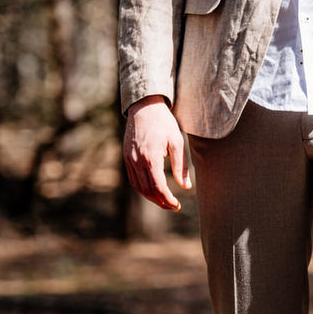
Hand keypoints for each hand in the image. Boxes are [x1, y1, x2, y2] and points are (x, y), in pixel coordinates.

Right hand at [123, 95, 190, 210]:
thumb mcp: (177, 142)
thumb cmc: (164, 123)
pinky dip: (142, 188)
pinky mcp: (126, 157)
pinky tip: (153, 190)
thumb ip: (181, 166)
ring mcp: (129, 159)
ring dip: (151, 197)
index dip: (168, 200)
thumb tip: (186, 187)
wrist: (144, 107)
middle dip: (160, 202)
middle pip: (147, 190)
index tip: (177, 205)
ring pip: (138, 186)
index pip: (158, 187)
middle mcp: (137, 161)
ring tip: (164, 201)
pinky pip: (133, 178)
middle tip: (173, 207)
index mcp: (151, 158)